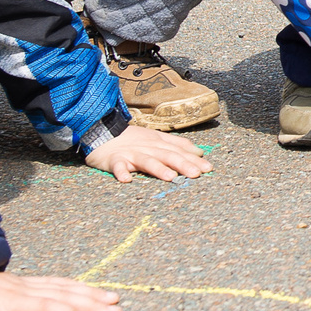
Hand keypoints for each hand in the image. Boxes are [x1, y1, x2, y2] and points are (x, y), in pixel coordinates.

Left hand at [0, 272, 123, 310]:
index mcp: (6, 300)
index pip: (43, 308)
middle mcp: (20, 290)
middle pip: (61, 296)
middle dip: (90, 304)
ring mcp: (23, 284)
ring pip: (62, 287)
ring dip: (89, 293)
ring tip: (114, 300)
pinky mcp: (21, 283)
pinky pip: (55, 283)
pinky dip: (75, 286)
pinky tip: (87, 289)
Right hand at [85, 125, 211, 182]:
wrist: (101, 130)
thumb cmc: (131, 138)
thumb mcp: (156, 138)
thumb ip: (177, 144)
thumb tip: (199, 152)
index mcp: (158, 142)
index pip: (179, 150)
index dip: (193, 159)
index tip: (208, 168)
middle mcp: (147, 147)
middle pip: (167, 155)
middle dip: (182, 164)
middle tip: (196, 174)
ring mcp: (130, 153)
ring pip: (146, 160)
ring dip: (158, 168)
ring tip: (170, 177)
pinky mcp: (113, 159)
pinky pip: (117, 166)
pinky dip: (121, 172)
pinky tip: (126, 180)